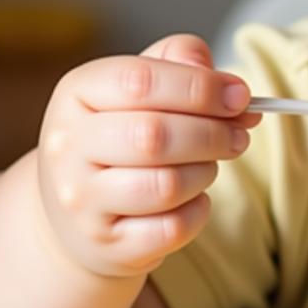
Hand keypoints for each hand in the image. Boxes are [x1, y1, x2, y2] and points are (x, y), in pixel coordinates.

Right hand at [37, 33, 259, 277]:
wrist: (79, 213)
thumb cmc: (124, 135)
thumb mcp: (141, 87)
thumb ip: (182, 63)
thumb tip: (232, 89)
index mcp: (76, 93)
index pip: (140, 80)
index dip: (200, 86)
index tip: (239, 96)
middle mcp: (67, 146)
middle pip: (154, 135)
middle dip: (212, 134)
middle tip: (240, 136)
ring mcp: (81, 201)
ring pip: (166, 186)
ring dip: (205, 172)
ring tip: (209, 165)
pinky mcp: (105, 244)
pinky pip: (172, 228)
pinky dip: (198, 211)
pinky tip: (193, 199)